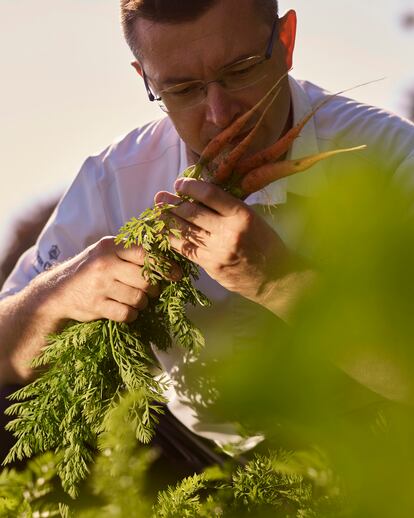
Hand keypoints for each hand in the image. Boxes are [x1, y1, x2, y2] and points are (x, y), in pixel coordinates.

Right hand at [47, 236, 179, 322]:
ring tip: (136, 300)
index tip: (177, 274)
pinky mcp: (96, 306)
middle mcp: (104, 264)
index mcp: (109, 246)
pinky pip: (127, 314)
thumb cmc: (91, 269)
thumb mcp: (106, 251)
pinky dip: (131, 314)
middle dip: (154, 288)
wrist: (58, 291)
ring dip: (142, 302)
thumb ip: (130, 251)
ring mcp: (99, 286)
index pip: (145, 253)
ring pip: (138, 298)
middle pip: (146, 279)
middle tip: (152, 290)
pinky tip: (126, 310)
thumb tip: (167, 255)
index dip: (164, 265)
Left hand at [154, 178, 290, 305]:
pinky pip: (187, 250)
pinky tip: (165, 233)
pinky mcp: (211, 266)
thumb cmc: (267, 245)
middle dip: (173, 203)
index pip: (210, 194)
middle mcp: (228, 232)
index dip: (191, 186)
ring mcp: (218, 251)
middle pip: (193, 212)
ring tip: (158, 212)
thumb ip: (229, 208)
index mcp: (242, 215)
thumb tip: (200, 195)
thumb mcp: (254, 219)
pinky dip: (174, 240)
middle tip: (160, 197)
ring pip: (186, 231)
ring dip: (168, 220)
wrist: (276, 278)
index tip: (180, 183)